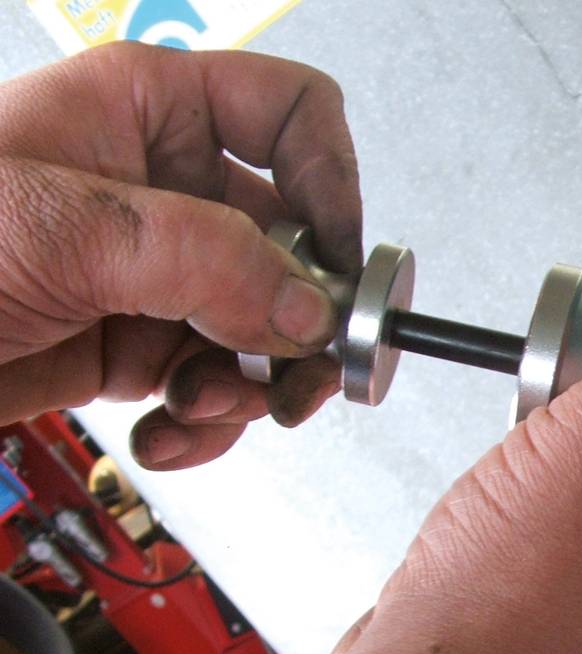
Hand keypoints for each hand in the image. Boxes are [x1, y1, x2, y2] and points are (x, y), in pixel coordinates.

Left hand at [0, 42, 361, 466]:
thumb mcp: (60, 231)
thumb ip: (204, 260)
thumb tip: (309, 306)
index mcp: (144, 113)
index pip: (289, 115)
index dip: (330, 181)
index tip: (338, 265)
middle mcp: (160, 191)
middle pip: (295, 243)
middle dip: (299, 319)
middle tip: (298, 376)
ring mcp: (150, 274)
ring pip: (266, 326)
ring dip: (250, 384)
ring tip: (200, 405)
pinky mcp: (134, 346)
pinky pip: (217, 384)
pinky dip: (206, 422)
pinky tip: (165, 429)